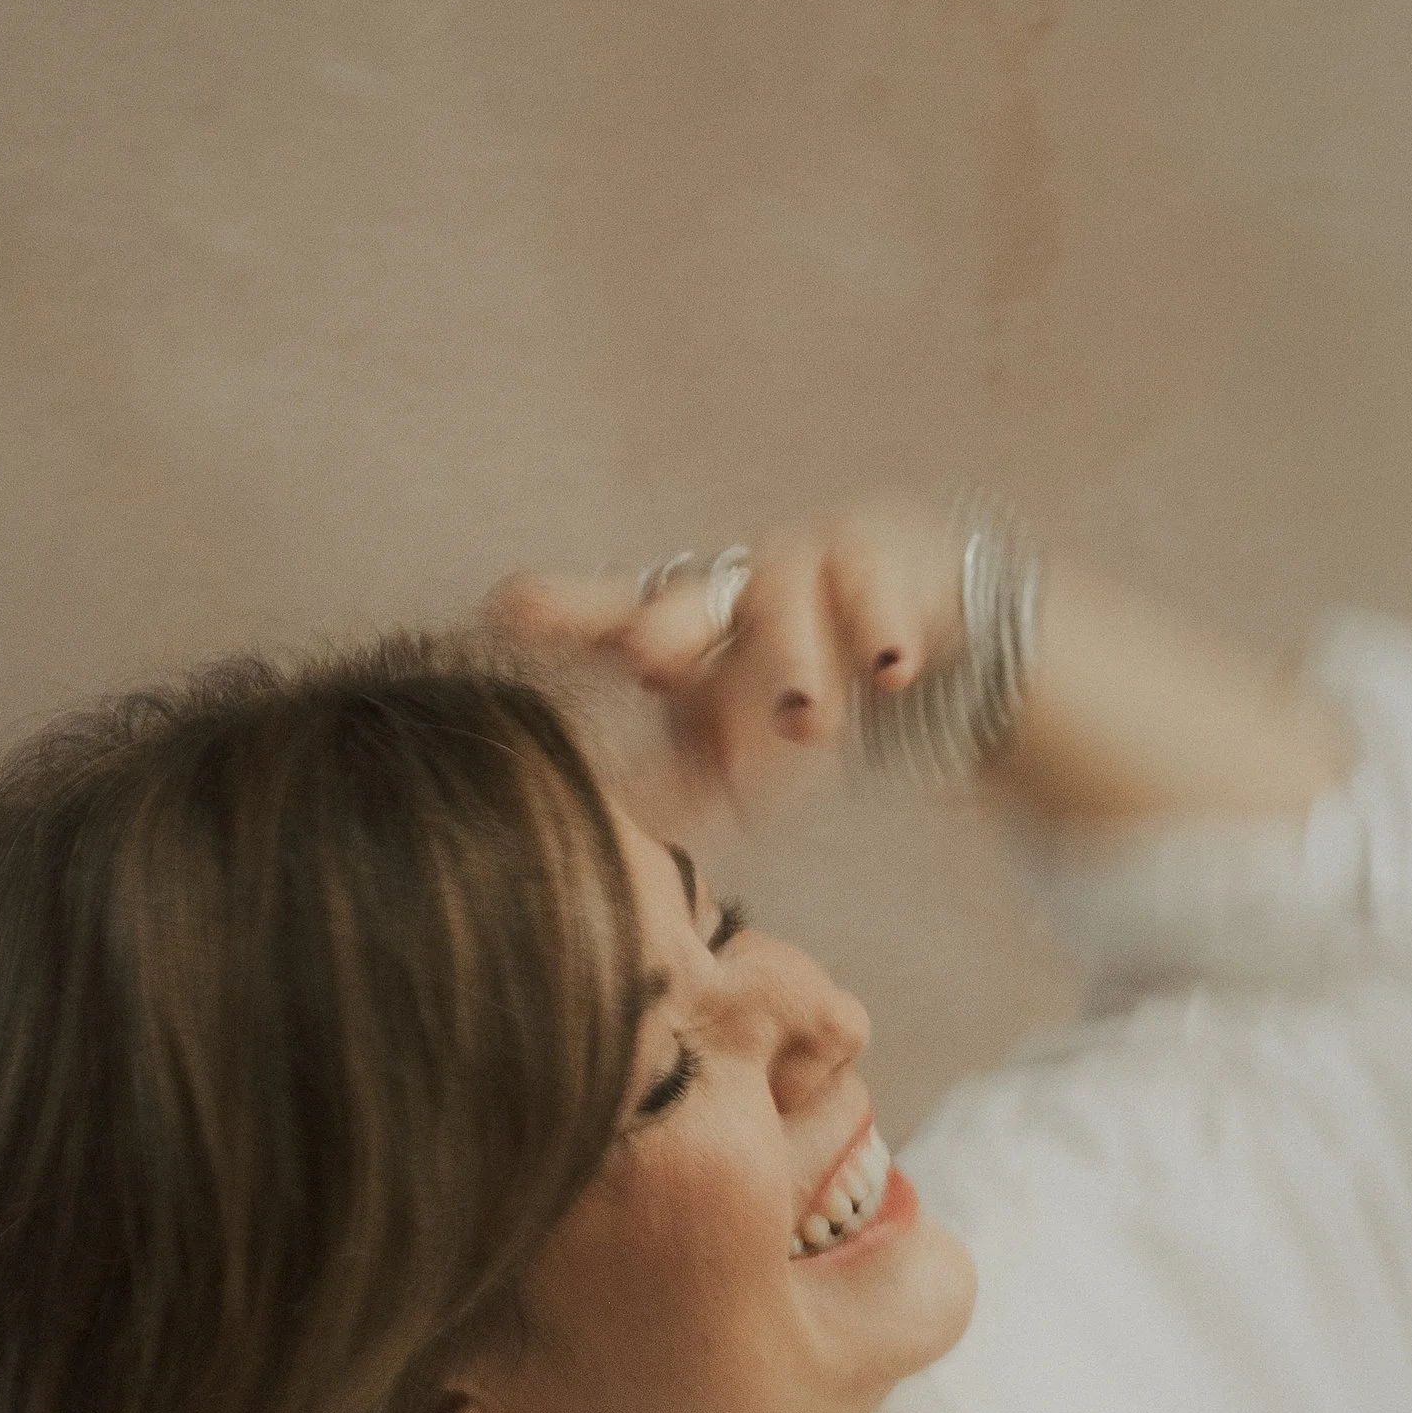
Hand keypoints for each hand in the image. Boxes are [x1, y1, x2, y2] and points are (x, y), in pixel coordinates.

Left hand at [484, 499, 963, 827]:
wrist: (904, 614)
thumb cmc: (788, 678)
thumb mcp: (724, 738)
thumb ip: (666, 786)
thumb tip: (601, 849)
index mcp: (683, 625)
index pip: (613, 618)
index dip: (564, 613)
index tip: (508, 608)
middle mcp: (732, 590)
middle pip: (691, 604)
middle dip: (669, 626)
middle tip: (645, 658)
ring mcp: (806, 567)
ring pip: (791, 606)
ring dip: (795, 659)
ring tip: (803, 718)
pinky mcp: (878, 563)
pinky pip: (881, 594)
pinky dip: (887, 632)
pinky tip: (891, 671)